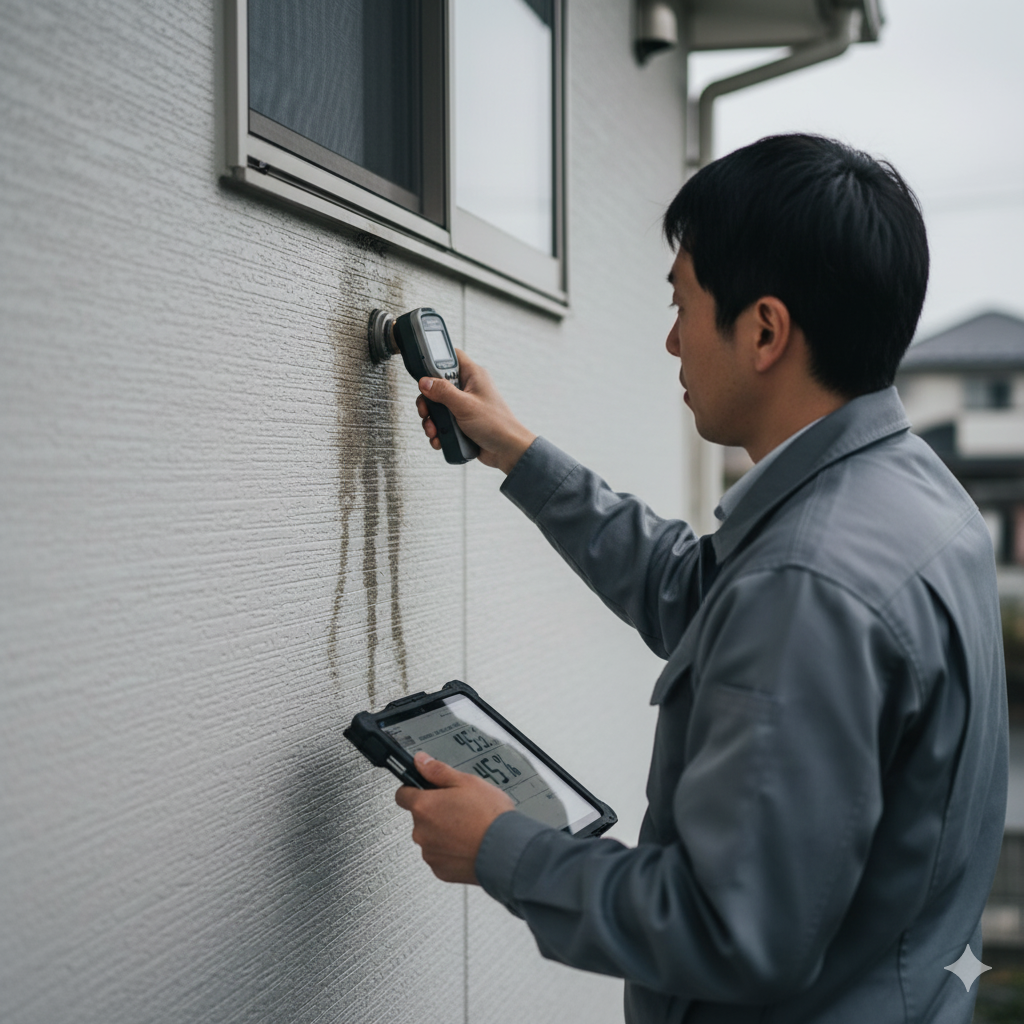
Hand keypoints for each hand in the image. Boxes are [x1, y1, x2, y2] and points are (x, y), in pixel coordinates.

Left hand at [395, 751, 515, 883]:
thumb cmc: (490, 817)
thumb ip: (438, 771)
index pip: (402, 794)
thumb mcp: (467, 782)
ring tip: (468, 826)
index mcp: (424, 806)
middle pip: (420, 816)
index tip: (423, 788)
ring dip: (442, 831)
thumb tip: (421, 761)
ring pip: (430, 837)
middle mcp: (421, 832)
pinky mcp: (440, 870)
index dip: (413, 788)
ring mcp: (430, 853)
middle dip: (435, 811)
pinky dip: (450, 850)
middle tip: (458, 807)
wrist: (507, 851)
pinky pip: (440, 856)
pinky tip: (468, 843)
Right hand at [415, 350, 536, 473]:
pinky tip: (439, 439)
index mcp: (473, 376)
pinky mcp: (461, 421)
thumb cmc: (497, 425)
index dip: (435, 360)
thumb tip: (425, 382)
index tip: (423, 374)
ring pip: (438, 407)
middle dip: (428, 401)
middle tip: (426, 411)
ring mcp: (464, 406)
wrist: (507, 451)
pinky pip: (443, 422)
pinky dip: (438, 431)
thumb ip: (443, 392)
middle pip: (438, 385)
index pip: (451, 357)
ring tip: (434, 430)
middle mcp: (468, 388)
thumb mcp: (465, 405)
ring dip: (432, 420)